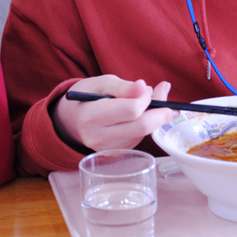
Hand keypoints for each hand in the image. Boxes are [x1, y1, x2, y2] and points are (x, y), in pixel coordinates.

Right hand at [50, 75, 177, 151]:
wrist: (70, 121)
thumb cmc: (86, 97)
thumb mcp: (100, 83)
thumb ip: (123, 86)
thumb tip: (143, 87)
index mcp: (91, 117)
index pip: (131, 111)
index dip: (145, 98)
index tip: (146, 87)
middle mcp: (98, 138)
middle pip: (142, 126)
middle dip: (161, 110)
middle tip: (166, 93)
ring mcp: (108, 149)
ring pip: (143, 133)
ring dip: (156, 115)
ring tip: (153, 96)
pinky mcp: (116, 153)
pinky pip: (139, 137)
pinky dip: (147, 123)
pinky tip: (144, 111)